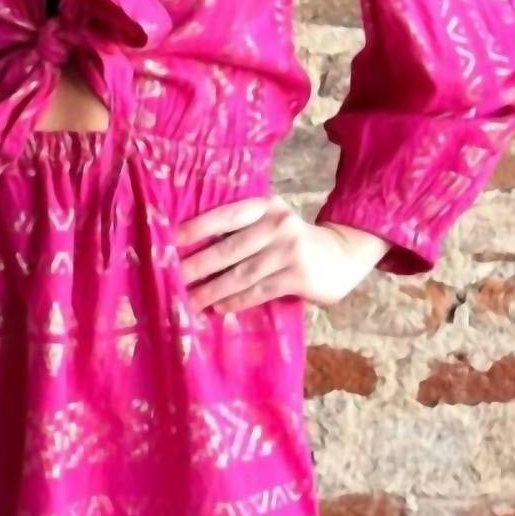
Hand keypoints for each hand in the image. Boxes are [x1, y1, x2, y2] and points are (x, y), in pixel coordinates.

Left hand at [173, 196, 389, 311]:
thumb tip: (196, 251)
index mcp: (267, 207)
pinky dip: (236, 301)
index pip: (227, 215)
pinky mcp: (298, 276)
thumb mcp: (273, 224)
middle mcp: (278, 225)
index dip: (199, 227)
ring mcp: (289, 251)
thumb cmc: (295, 241)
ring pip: (241, 274)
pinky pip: (259, 291)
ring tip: (189, 302)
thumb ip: (245, 231)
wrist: (342, 255)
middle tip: (172, 279)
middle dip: (197, 266)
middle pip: (229, 249)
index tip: (171, 240)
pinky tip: (219, 308)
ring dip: (211, 291)